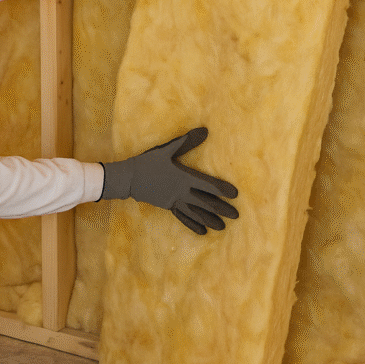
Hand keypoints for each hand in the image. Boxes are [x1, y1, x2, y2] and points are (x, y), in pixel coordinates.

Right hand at [101, 127, 238, 234]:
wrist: (129, 178)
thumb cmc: (148, 162)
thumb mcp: (167, 149)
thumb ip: (187, 141)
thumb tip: (205, 131)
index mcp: (184, 177)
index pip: (208, 185)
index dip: (222, 190)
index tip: (236, 195)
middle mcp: (181, 192)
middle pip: (205, 203)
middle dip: (221, 209)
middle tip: (236, 216)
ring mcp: (174, 201)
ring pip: (196, 213)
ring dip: (210, 220)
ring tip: (222, 227)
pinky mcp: (168, 206)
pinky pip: (183, 217)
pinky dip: (193, 224)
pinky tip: (202, 232)